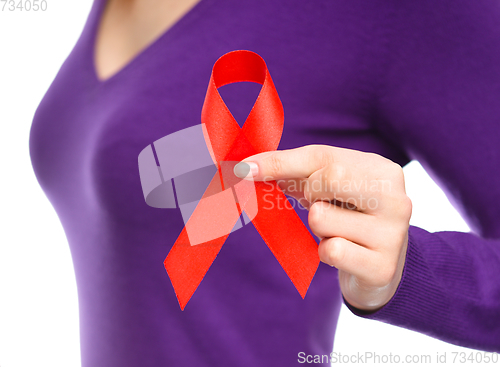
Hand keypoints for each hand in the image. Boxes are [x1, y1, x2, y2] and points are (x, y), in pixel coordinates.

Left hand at [234, 145, 411, 310]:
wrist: (380, 266)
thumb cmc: (347, 217)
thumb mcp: (326, 188)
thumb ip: (292, 171)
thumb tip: (245, 166)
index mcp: (382, 170)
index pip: (322, 156)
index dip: (280, 161)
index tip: (245, 167)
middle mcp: (396, 197)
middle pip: (329, 178)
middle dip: (312, 194)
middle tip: (322, 206)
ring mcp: (394, 234)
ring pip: (322, 218)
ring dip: (318, 228)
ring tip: (338, 232)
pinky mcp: (382, 267)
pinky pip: (331, 251)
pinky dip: (326, 253)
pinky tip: (343, 253)